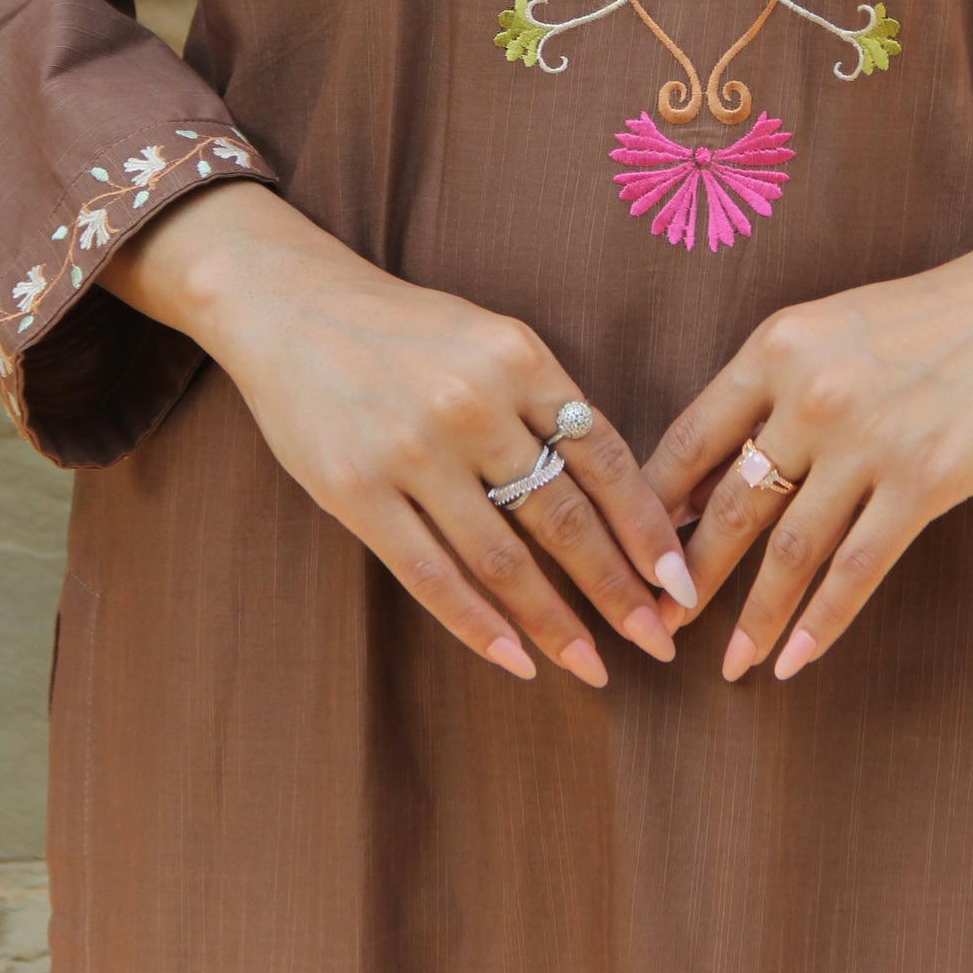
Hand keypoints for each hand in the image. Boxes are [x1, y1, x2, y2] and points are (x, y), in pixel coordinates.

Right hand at [102, 179, 696, 685]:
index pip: (604, 457)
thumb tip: (620, 495)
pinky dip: (479, 627)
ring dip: (556, 623)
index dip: (648, 527)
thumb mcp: (491, 340)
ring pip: (503, 559)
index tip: (682, 581)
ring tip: (594, 667)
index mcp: (519, 358)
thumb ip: (546, 405)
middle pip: (564, 516)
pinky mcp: (356, 491)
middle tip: (660, 639)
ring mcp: (411, 450)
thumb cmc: (406, 331)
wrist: (290, 304)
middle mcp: (473, 404)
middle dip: (619, 588)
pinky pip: (431, 575)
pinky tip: (517, 662)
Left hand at [642, 221, 972, 680]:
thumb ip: (769, 391)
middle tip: (659, 623)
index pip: (691, 439)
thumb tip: (709, 477)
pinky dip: (821, 623)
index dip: (655, 507)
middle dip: (689, 576)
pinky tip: (796, 661)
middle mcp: (811, 394)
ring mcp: (868, 441)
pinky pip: (858, 569)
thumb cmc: (926, 317)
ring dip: (753, 617)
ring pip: (789, 550)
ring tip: (729, 663)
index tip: (631, 552)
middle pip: (730, 504)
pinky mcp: (924, 482)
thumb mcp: (828, 330)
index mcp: (776, 347)